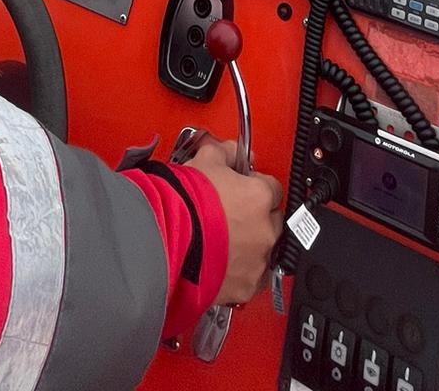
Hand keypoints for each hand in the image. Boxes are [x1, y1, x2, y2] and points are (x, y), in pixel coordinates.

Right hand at [187, 135, 283, 305]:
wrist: (165, 243)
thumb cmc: (182, 204)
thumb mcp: (203, 162)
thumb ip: (223, 153)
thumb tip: (229, 151)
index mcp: (260, 196)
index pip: (272, 187)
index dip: (255, 186)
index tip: (243, 188)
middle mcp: (266, 230)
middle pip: (272, 220)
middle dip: (257, 216)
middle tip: (233, 215)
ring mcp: (257, 261)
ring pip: (265, 250)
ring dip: (251, 245)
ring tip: (225, 242)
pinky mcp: (245, 288)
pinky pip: (253, 279)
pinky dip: (242, 272)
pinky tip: (225, 264)